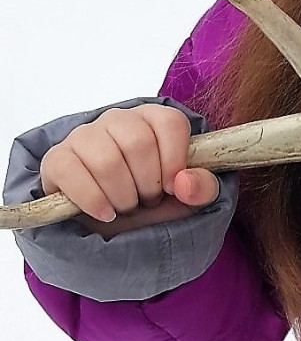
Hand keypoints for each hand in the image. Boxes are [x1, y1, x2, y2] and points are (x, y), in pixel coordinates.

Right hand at [39, 105, 219, 236]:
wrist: (116, 222)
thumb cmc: (155, 199)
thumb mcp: (189, 196)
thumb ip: (202, 187)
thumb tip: (184, 183)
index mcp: (153, 118)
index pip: (170, 123)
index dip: (175, 159)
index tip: (173, 187)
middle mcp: (118, 120)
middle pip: (138, 143)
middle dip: (148, 184)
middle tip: (148, 200)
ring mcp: (84, 136)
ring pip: (106, 160)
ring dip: (122, 196)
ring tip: (127, 205)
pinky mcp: (58, 159)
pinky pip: (70, 172)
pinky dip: (92, 200)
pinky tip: (105, 212)